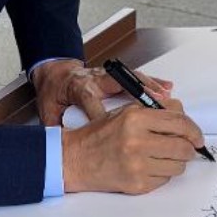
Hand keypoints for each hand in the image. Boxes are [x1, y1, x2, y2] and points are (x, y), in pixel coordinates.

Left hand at [31, 59, 172, 125]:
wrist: (54, 72)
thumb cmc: (54, 93)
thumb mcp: (48, 110)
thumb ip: (53, 125)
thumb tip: (56, 143)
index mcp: (77, 88)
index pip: (90, 99)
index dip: (99, 112)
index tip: (108, 125)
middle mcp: (95, 79)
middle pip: (118, 84)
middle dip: (137, 92)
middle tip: (156, 104)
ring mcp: (107, 76)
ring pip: (132, 79)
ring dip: (150, 88)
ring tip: (168, 99)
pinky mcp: (115, 76)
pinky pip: (137, 78)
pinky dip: (153, 84)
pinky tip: (167, 90)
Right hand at [62, 103, 205, 194]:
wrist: (77, 159)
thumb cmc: (101, 134)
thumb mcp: (125, 112)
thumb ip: (155, 110)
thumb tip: (182, 112)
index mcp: (135, 118)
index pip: (179, 122)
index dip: (194, 130)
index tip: (197, 136)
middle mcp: (137, 141)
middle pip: (183, 147)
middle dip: (189, 148)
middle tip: (187, 148)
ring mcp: (137, 165)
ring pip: (178, 166)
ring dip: (177, 162)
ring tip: (165, 156)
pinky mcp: (137, 184)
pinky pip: (165, 179)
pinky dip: (163, 173)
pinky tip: (150, 166)